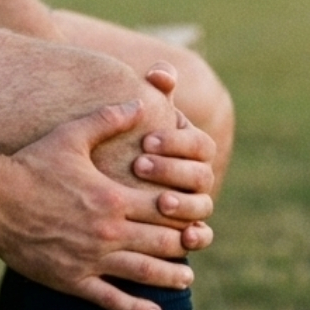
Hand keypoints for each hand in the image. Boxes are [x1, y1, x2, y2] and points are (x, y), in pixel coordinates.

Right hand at [0, 103, 194, 309]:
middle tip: (199, 243)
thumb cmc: (31, 164)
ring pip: (144, 273)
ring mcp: (91, 259)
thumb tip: (139, 102)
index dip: (184, 209)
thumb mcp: (70, 135)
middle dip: (185, 243)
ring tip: (187, 277)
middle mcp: (107, 232)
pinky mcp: (72, 280)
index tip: (196, 211)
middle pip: (161, 242)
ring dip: (171, 276)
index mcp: (111, 198)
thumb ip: (107, 120)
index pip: (163, 208)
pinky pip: (111, 300)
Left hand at [135, 63, 216, 250]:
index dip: (177, 143)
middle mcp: (196, 174)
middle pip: (201, 175)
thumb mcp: (136, 116)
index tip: (145, 140)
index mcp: (191, 146)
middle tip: (140, 166)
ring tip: (161, 202)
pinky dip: (198, 236)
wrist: (107, 175)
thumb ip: (152, 91)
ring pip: (202, 206)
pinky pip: (201, 236)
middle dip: (173, 171)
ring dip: (185, 204)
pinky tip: (185, 236)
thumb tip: (160, 73)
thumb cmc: (122, 139)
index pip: (199, 144)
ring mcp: (192, 203)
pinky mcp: (183, 229)